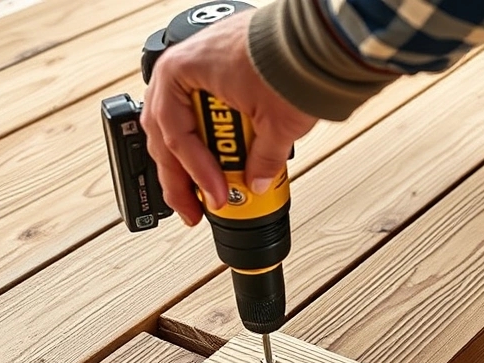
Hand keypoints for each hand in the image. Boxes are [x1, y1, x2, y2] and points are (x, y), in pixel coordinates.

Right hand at [140, 11, 317, 225]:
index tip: (213, 198)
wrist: (317, 32)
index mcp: (180, 73)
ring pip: (178, 120)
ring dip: (192, 156)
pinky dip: (209, 133)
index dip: (195, 176)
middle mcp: (182, 64)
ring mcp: (199, 62)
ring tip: (207, 186)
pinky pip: (200, 106)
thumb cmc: (290, 57)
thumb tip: (254, 181)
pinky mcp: (219, 64)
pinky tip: (221, 155)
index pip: (177, 138)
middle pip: (166, 132)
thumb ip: (262, 160)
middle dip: (180, 176)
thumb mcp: (276, 124)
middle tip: (191, 208)